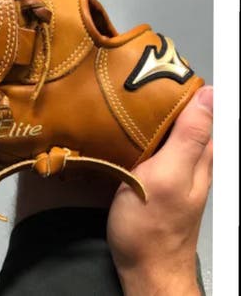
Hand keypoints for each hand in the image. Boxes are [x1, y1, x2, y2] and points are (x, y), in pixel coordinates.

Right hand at [107, 86, 212, 295]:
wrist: (144, 266)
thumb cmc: (152, 223)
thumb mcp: (170, 176)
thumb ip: (190, 137)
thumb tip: (210, 93)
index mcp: (202, 152)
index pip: (201, 105)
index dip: (180, 82)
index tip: (152, 64)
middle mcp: (193, 155)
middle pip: (183, 113)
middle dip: (161, 91)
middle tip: (128, 74)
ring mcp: (174, 165)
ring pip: (167, 126)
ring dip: (148, 108)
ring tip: (121, 91)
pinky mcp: (157, 173)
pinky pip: (152, 141)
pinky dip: (139, 127)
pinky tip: (120, 122)